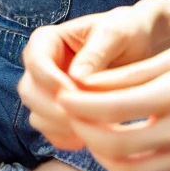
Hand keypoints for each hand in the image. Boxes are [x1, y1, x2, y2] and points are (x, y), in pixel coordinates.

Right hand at [19, 6, 161, 150]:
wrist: (139, 47)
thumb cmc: (127, 32)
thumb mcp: (116, 33)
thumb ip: (96, 52)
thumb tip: (76, 78)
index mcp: (47, 40)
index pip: (35, 62)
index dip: (51, 81)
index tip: (77, 93)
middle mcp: (41, 67)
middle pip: (29, 92)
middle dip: (55, 108)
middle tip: (86, 116)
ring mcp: (47, 92)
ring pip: (37, 116)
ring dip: (62, 126)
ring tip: (94, 127)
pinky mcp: (57, 113)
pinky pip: (52, 132)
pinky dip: (68, 138)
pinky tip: (92, 135)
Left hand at [53, 42, 169, 170]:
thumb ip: (138, 73)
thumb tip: (91, 82)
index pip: (110, 106)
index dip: (78, 104)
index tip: (63, 96)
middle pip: (114, 144)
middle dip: (85, 132)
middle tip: (74, 119)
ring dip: (105, 158)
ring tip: (98, 138)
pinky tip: (127, 160)